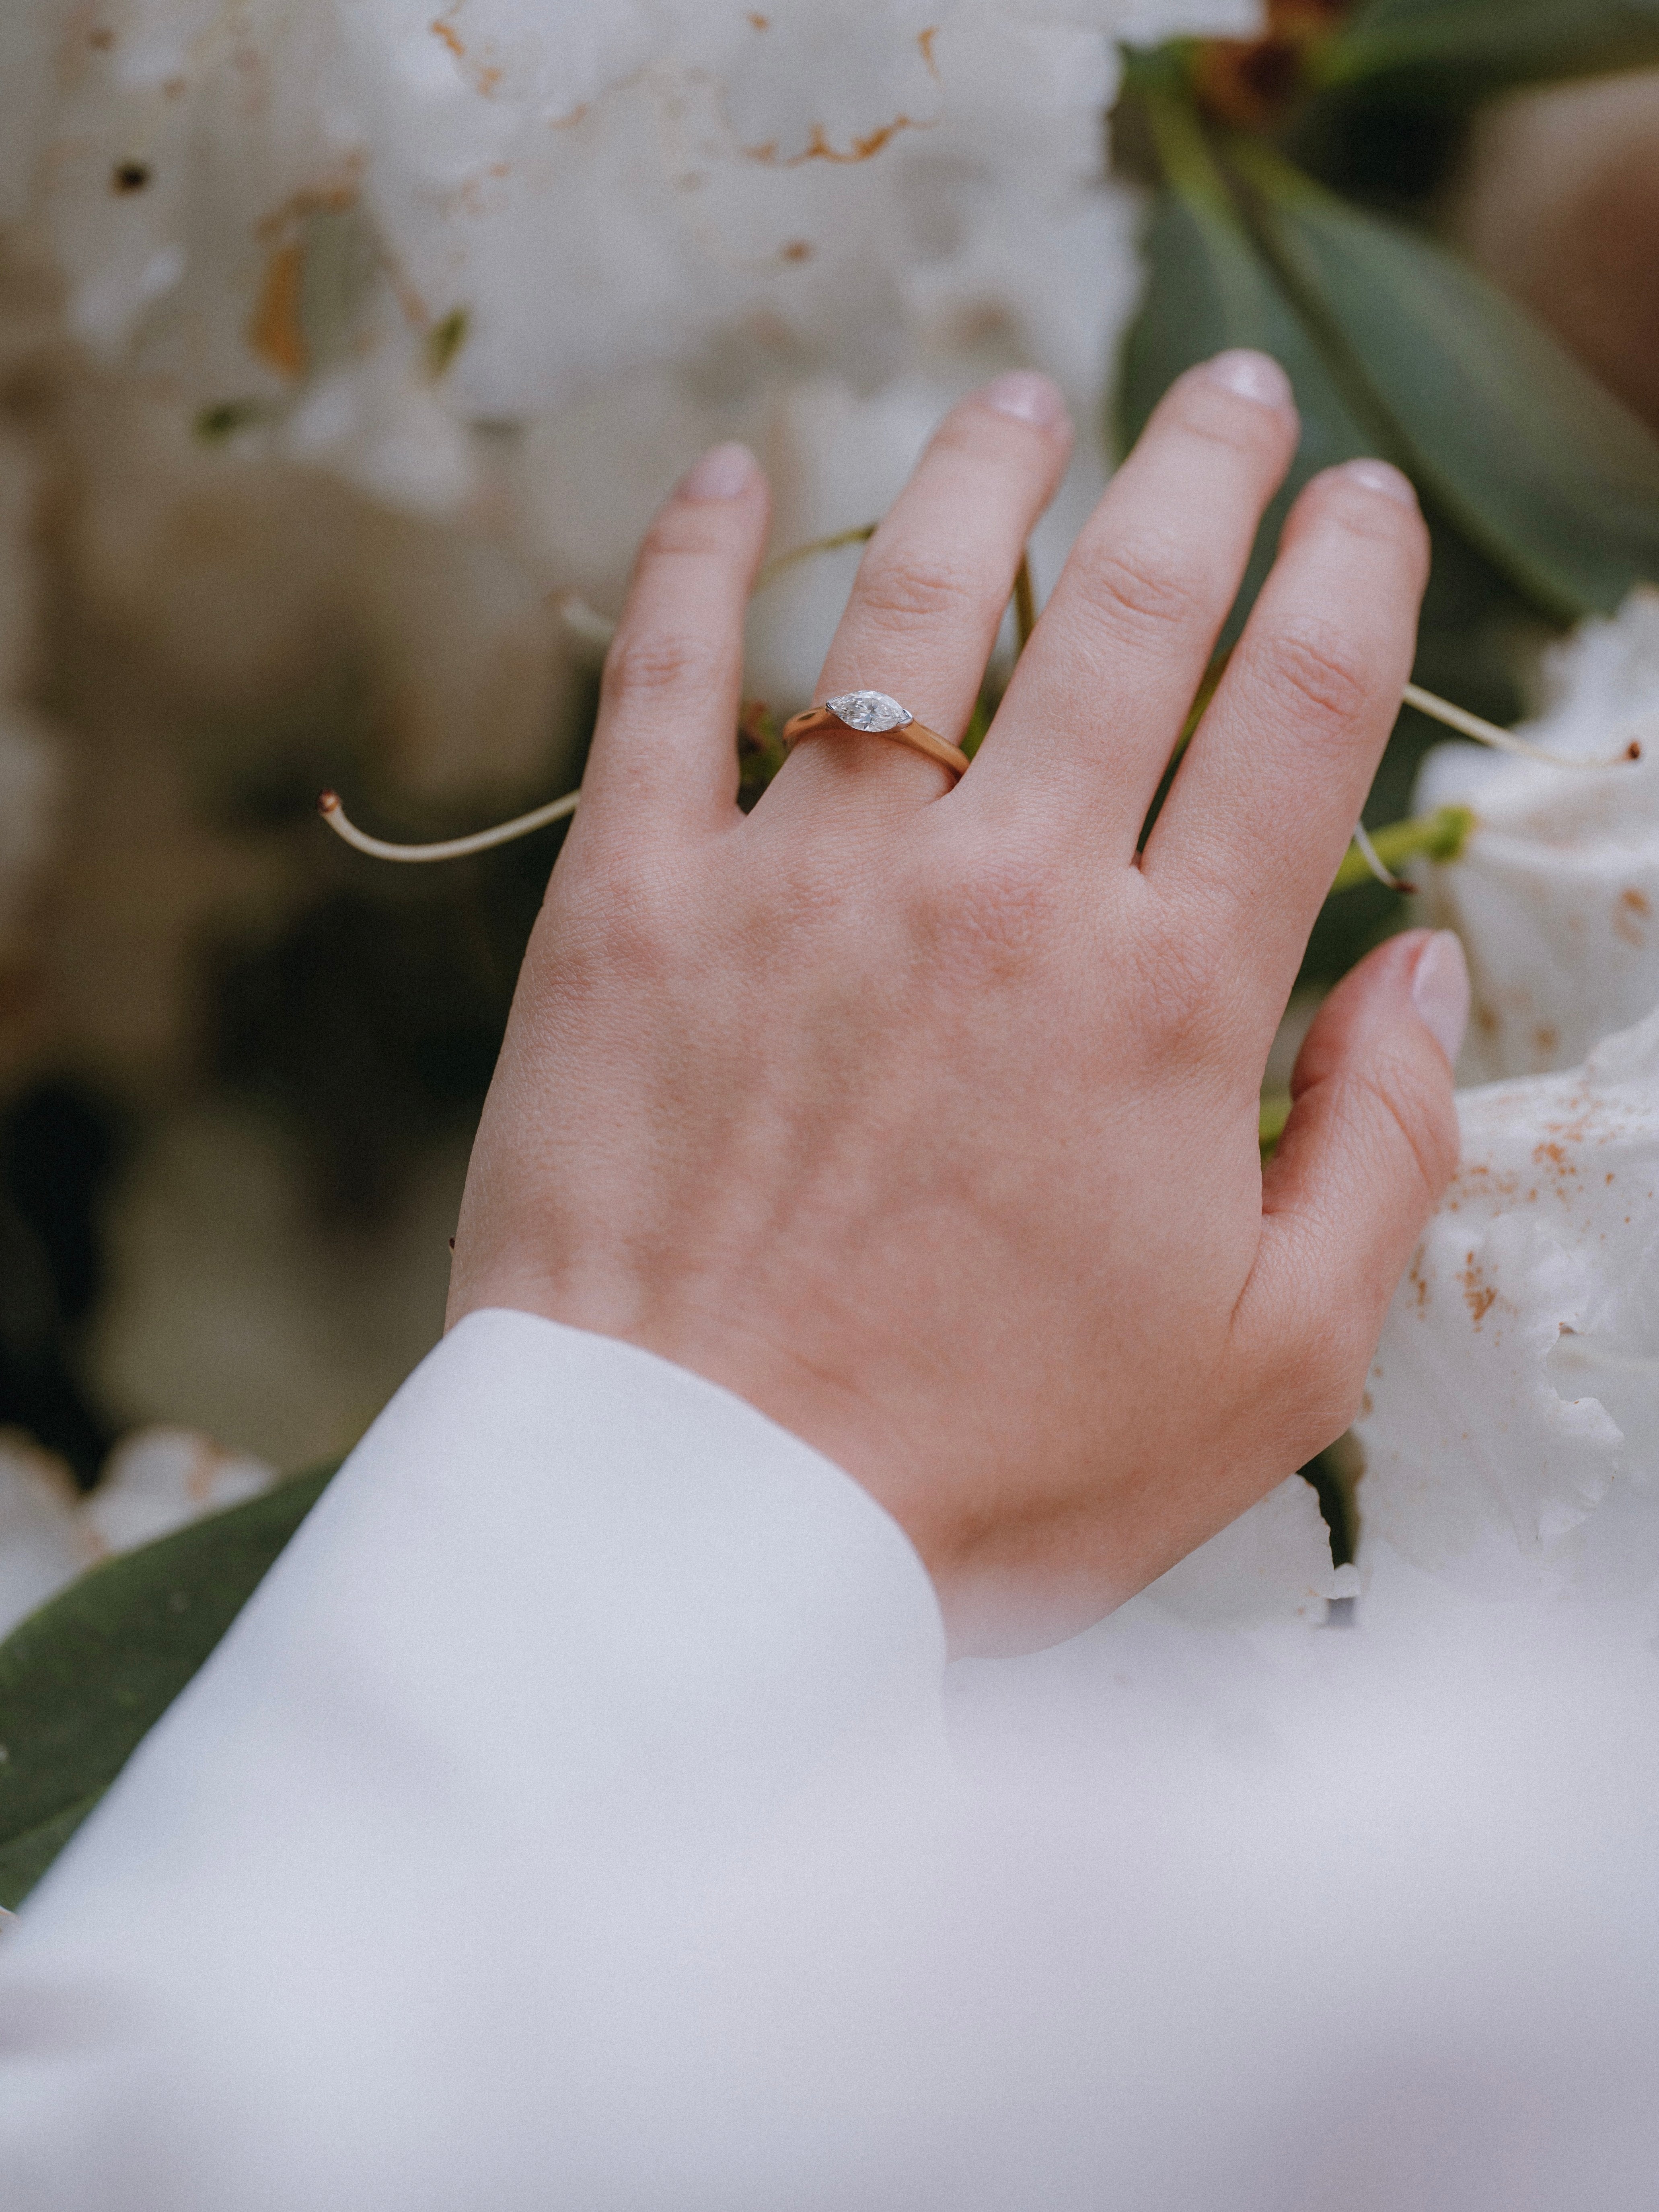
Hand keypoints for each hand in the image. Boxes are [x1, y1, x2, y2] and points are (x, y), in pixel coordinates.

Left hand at [447, 354, 1466, 1653]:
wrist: (709, 1527)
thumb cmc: (997, 1472)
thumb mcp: (1272, 1369)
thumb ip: (1379, 1153)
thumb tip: (1419, 967)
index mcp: (1163, 1001)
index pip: (1295, 721)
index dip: (1348, 586)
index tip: (1366, 507)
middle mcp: (995, 899)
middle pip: (1127, 617)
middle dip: (1198, 478)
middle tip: (1231, 394)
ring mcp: (799, 888)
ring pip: (909, 608)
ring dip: (982, 480)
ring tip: (1025, 400)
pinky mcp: (628, 912)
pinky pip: (658, 686)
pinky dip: (693, 560)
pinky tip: (734, 469)